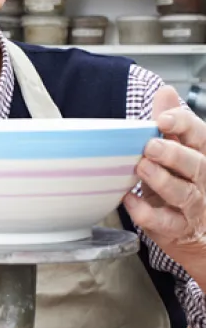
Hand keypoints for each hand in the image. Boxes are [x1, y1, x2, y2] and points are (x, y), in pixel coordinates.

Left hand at [125, 85, 205, 273]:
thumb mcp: (178, 152)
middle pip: (197, 165)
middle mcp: (204, 181)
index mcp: (202, 156)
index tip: (162, 118)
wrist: (198, 235)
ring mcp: (195, 206)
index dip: (183, 124)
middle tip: (150, 145)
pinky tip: (129, 200)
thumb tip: (166, 92)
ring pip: (184, 193)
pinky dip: (146, 212)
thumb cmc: (184, 186)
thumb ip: (172, 125)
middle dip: (173, 153)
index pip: (200, 136)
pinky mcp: (180, 229)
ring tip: (142, 168)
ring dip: (161, 180)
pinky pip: (165, 222)